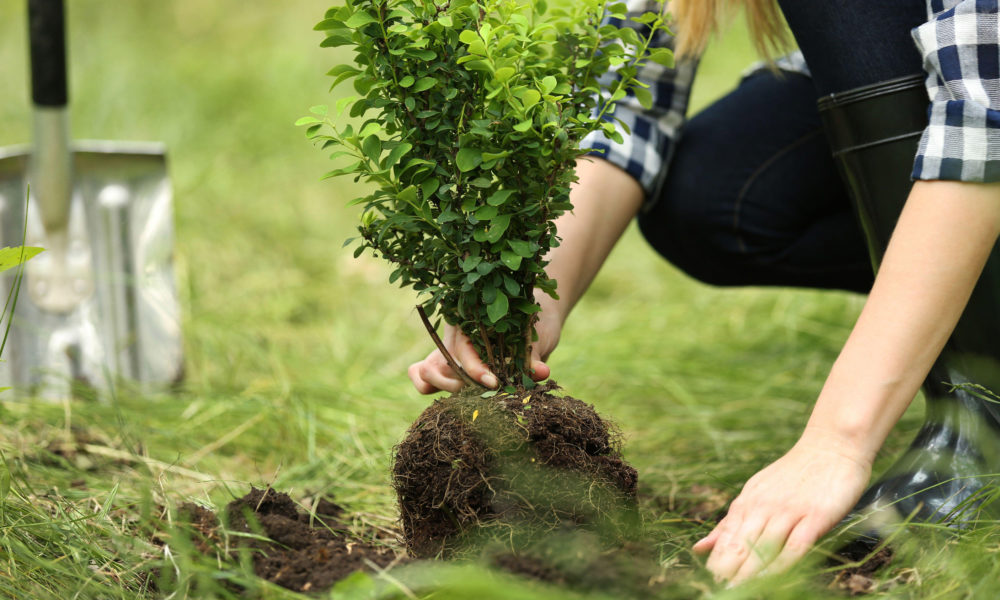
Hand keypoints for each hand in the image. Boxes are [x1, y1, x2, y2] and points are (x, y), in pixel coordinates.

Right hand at [407, 300, 561, 393]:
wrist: (535, 320)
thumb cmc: (534, 324)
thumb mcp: (535, 337)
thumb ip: (533, 355)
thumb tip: (542, 373)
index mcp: (469, 319)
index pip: (462, 349)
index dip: (475, 370)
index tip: (494, 383)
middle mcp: (451, 335)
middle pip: (436, 365)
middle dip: (457, 385)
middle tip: (483, 395)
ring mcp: (444, 351)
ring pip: (425, 374)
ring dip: (446, 389)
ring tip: (474, 398)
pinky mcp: (445, 367)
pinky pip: (424, 379)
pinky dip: (433, 388)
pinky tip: (460, 399)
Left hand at [692, 429, 871, 583]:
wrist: (832, 446)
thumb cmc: (794, 474)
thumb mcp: (755, 493)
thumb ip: (729, 524)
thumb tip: (699, 548)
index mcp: (747, 503)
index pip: (725, 538)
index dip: (717, 563)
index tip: (709, 582)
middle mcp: (763, 507)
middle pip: (740, 545)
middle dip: (728, 571)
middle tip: (720, 590)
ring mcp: (789, 511)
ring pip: (764, 547)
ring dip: (750, 572)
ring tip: (738, 590)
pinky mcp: (815, 516)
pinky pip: (796, 545)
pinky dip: (783, 564)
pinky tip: (773, 579)